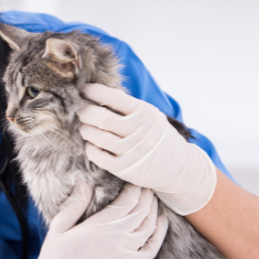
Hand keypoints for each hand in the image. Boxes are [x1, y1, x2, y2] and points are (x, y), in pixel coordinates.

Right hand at [21, 182, 168, 258]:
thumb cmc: (56, 256)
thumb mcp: (59, 227)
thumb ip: (75, 204)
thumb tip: (87, 183)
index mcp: (99, 226)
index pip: (128, 200)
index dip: (135, 186)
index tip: (134, 177)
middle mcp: (117, 239)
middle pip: (142, 210)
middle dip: (146, 194)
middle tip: (145, 182)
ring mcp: (127, 255)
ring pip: (149, 226)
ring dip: (154, 209)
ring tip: (151, 197)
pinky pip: (152, 248)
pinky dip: (160, 232)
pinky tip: (160, 220)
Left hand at [76, 83, 216, 214]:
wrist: (179, 166)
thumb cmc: (157, 136)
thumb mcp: (150, 116)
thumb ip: (129, 106)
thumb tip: (97, 93)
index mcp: (145, 113)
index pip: (114, 98)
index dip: (94, 92)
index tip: (83, 89)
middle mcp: (139, 131)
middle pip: (102, 118)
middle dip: (85, 112)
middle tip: (78, 110)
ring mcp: (132, 151)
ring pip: (99, 138)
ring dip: (86, 130)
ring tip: (83, 127)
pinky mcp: (125, 168)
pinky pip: (100, 157)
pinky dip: (90, 149)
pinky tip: (90, 144)